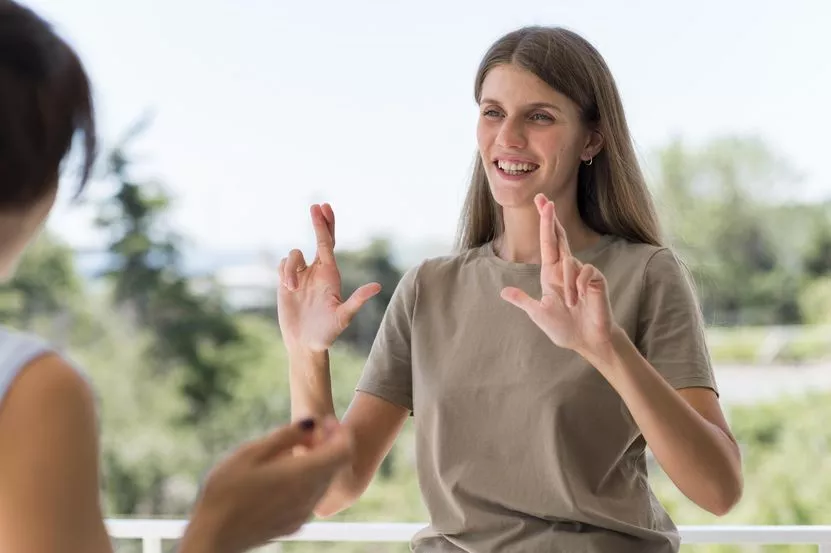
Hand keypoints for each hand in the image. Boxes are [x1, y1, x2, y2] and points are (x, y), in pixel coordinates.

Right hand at [180, 417, 353, 552]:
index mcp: (302, 475)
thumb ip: (286, 435)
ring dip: (317, 462)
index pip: (344, 450)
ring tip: (289, 453)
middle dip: (328, 444)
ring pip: (325, 481)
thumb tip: (312, 423)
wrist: (212, 537)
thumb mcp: (250, 453)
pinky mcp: (294, 524)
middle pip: (336, 465)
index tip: (324, 422)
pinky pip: (311, 496)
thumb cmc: (225, 492)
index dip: (340, 432)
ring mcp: (303, 513)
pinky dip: (307, 480)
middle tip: (306, 434)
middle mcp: (309, 496)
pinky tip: (282, 476)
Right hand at [277, 203, 380, 351]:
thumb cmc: (327, 333)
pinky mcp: (286, 282)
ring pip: (293, 255)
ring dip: (291, 269)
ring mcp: (301, 276)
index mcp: (331, 274)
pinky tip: (288, 288)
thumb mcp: (343, 316)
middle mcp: (317, 271)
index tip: (322, 208)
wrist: (305, 343)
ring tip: (293, 289)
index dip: (325, 225)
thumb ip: (357, 300)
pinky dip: (284, 272)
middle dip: (318, 222)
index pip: (328, 244)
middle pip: (319, 240)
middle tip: (316, 206)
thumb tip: (377, 286)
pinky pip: (282, 265)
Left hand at [500, 194, 616, 358]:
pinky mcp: (595, 279)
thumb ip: (523, 301)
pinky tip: (582, 300)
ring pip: (569, 263)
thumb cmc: (564, 328)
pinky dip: (578, 288)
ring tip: (571, 305)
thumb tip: (503, 292)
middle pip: (559, 237)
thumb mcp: (538, 313)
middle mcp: (566, 269)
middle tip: (544, 199)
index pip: (548, 242)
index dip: (545, 222)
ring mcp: (582, 272)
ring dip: (567, 288)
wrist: (586, 341)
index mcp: (551, 273)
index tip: (541, 201)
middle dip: (550, 219)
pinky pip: (584, 273)